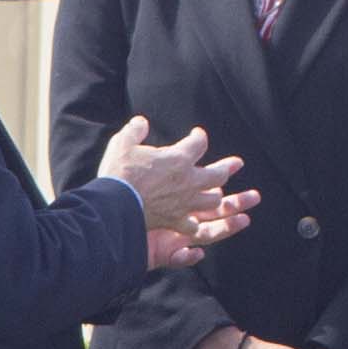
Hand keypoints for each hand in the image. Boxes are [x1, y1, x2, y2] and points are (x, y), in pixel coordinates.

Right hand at [104, 114, 255, 272]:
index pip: (199, 143)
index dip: (199, 136)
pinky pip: (192, 226)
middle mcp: (189, 181)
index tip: (197, 134)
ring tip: (216, 193)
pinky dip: (194, 224)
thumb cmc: (120, 172)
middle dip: (225, 167)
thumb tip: (141, 122)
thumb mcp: (123, 143)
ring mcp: (185, 203)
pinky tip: (193, 223)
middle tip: (233, 164)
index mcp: (179, 159)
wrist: (114, 205)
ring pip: (212, 200)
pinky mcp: (175, 221)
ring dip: (214, 195)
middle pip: (218, 174)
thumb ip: (135, 130)